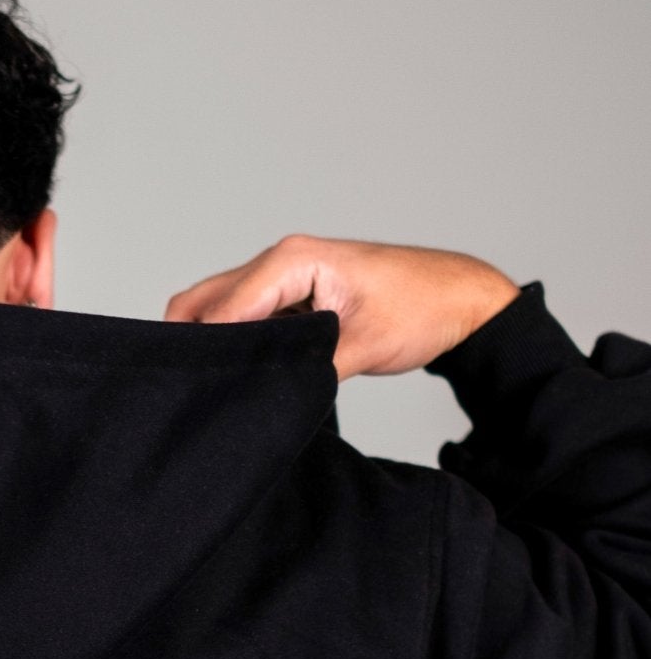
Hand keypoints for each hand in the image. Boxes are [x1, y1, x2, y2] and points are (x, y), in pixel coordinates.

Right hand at [164, 235, 520, 382]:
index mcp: (292, 260)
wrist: (460, 300)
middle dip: (198, 345)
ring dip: (220, 345)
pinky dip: (240, 343)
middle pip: (204, 302)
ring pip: (221, 310)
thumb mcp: (363, 347)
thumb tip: (264, 397)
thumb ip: (306, 371)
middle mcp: (279, 261)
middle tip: (201, 392)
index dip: (210, 351)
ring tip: (227, 388)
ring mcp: (283, 277)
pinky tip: (251, 375)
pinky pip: (247, 317)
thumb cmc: (422, 308)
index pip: (221, 308)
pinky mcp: (292, 295)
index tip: (204, 391)